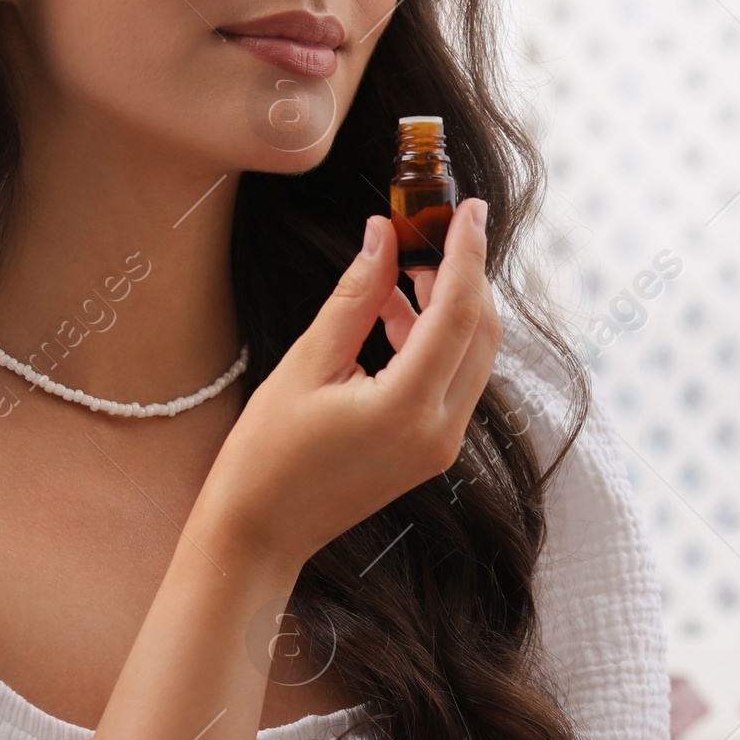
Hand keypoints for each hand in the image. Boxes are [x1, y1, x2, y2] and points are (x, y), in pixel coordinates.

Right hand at [197, 198, 499, 580]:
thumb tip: (382, 235)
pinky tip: (391, 312)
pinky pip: (450, 379)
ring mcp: (441, 445)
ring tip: (402, 266)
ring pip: (471, 355)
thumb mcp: (307, 363)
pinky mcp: (432, 450)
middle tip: (433, 230)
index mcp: (408, 408)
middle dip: (464, 274)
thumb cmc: (267, 454)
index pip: (458, 311)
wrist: (259, 533)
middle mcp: (440, 430)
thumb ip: (355, 296)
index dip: (467, 252)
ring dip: (448, 305)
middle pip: (480, 331)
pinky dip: (433, 339)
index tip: (471, 207)